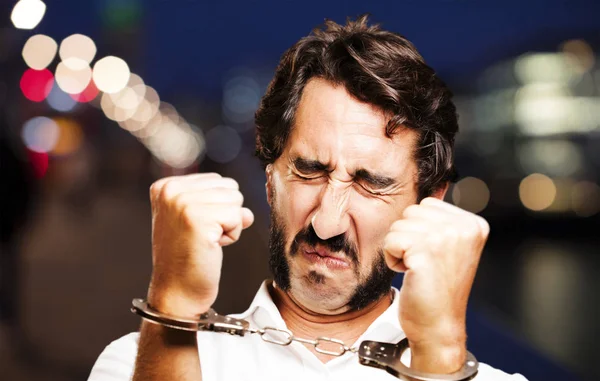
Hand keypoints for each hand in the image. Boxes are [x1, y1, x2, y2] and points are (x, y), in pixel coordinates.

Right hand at [147, 173, 253, 316]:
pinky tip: (211, 247)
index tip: (194, 228)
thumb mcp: (199, 220)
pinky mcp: (197, 219)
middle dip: (225, 214)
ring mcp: (182, 203)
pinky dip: (231, 235)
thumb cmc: (188, 258)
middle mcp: (171, 190)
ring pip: (236, 200)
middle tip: (202, 237)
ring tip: (206, 241)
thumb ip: (222, 203)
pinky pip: (238, 217)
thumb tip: (247, 213)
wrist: (177, 292)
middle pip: (230, 187)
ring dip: (229, 225)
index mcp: (166, 186)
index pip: (218, 181)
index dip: (216, 207)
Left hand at [383, 197, 488, 371]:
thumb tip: (434, 187)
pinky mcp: (425, 251)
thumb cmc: (438, 288)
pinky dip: (392, 258)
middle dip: (408, 237)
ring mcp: (445, 238)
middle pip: (410, 212)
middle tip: (424, 265)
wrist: (438, 326)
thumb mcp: (450, 246)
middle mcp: (464, 228)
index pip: (427, 204)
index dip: (420, 230)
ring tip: (418, 270)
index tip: (434, 256)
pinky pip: (390, 240)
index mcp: (474, 223)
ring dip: (399, 249)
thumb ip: (443, 219)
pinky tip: (411, 275)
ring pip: (398, 225)